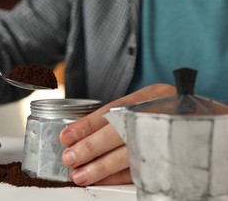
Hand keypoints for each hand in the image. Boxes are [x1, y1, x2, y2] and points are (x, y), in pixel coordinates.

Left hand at [59, 83, 175, 185]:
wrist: (208, 122)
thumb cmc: (170, 111)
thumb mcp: (149, 101)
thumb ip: (122, 113)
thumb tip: (81, 130)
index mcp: (154, 95)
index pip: (115, 109)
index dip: (88, 124)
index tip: (67, 135)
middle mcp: (162, 114)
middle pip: (121, 131)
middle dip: (91, 147)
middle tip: (70, 157)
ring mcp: (170, 137)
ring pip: (131, 154)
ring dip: (102, 167)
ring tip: (80, 174)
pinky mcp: (174, 159)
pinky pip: (143, 170)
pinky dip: (120, 176)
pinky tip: (103, 180)